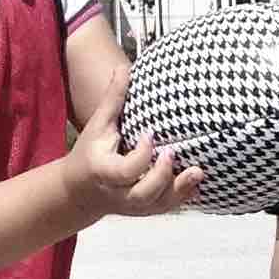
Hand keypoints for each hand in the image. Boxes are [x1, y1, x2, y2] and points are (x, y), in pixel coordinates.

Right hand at [64, 67, 205, 221]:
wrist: (80, 191)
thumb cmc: (91, 153)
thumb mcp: (97, 126)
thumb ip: (113, 100)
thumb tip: (124, 68)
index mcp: (104, 171)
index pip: (124, 171)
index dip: (140, 156)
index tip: (150, 135)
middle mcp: (118, 193)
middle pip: (141, 195)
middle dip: (161, 177)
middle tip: (173, 153)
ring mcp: (132, 205)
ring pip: (156, 205)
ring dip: (179, 190)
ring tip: (198, 172)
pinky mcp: (144, 210)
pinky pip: (165, 209)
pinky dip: (182, 197)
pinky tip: (197, 182)